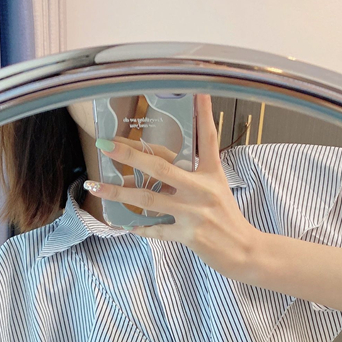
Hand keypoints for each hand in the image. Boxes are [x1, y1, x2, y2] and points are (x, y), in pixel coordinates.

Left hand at [85, 94, 262, 280]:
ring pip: (148, 200)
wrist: (245, 251)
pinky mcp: (190, 235)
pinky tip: (125, 224)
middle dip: (130, 155)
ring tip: (95, 186)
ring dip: (118, 193)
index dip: (204, 112)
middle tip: (106, 145)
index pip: (207, 138)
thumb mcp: (218, 190)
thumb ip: (193, 177)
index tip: (199, 89)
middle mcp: (202, 189)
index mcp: (212, 174)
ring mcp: (194, 213)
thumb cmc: (229, 220)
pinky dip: (140, 228)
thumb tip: (163, 170)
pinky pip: (157, 230)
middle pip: (160, 167)